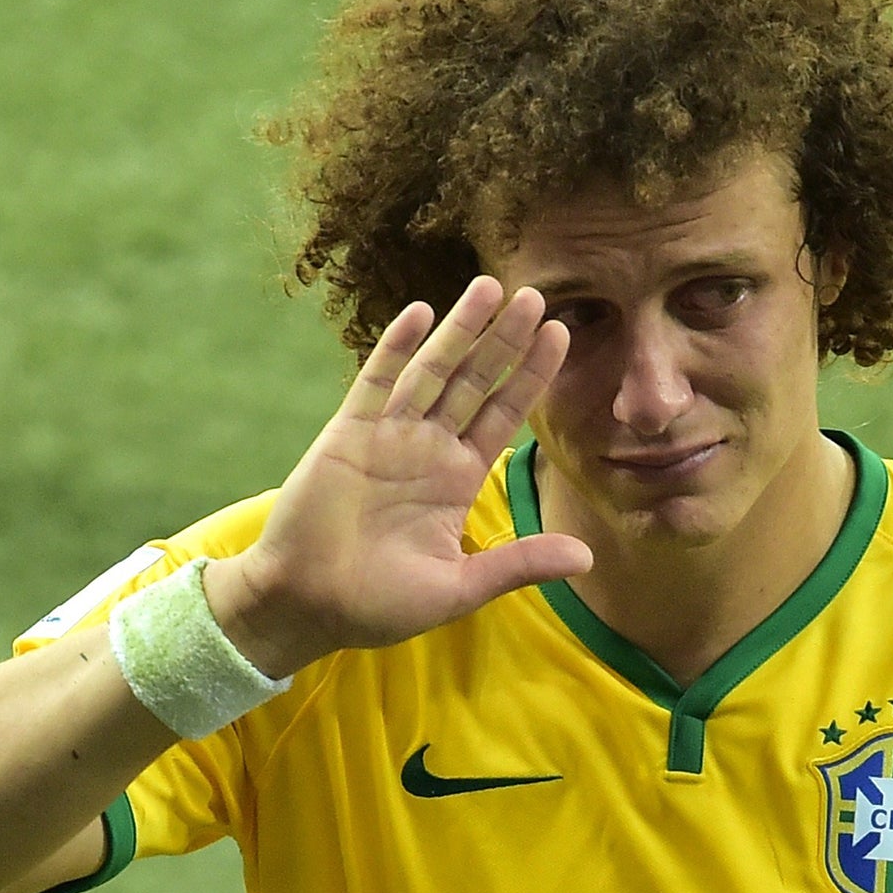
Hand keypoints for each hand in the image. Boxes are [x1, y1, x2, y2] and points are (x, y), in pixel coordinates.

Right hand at [204, 277, 591, 677]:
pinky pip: (376, 382)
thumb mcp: (459, 587)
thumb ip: (519, 564)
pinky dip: (396, 348)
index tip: (561, 335)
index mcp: (458, 479)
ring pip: (432, 370)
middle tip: (536, 295)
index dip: (532, 376)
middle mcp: (428, 449)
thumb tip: (588, 557)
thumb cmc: (378, 605)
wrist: (304, 606)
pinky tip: (420, 313)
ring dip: (460, 330)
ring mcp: (388, 436)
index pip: (504, 415)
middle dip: (505, 340)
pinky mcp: (347, 434)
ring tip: (490, 287)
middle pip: (475, 381)